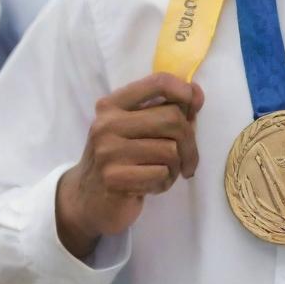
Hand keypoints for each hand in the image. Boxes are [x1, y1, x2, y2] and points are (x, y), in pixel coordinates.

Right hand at [56, 72, 204, 258]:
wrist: (87, 200)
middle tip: (189, 158)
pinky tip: (152, 185)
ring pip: (171, 150)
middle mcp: (107, 124)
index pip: (158, 83)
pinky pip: (161, 174)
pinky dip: (165, 182)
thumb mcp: (135, 127)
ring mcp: (108, 151)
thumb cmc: (120, 159)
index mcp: (113, 104)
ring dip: (176, 167)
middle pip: (172, 118)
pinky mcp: (114, 179)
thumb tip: (196, 94)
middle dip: (190, 141)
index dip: (185, 90)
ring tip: (163, 173)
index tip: (195, 105)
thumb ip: (163, 108)